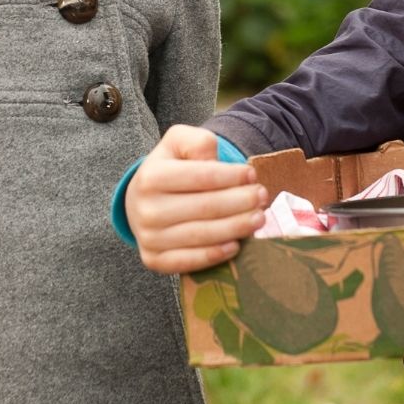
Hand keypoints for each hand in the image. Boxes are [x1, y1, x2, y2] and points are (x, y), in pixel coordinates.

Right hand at [126, 124, 269, 274]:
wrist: (141, 202)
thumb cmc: (169, 169)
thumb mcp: (178, 143)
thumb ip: (198, 142)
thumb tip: (216, 161)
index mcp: (151, 177)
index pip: (202, 176)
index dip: (232, 176)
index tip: (252, 174)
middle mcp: (146, 209)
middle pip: (206, 207)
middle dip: (241, 202)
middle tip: (262, 197)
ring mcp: (148, 238)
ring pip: (201, 235)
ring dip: (236, 228)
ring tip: (259, 218)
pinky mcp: (153, 260)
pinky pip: (188, 261)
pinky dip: (214, 255)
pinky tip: (235, 245)